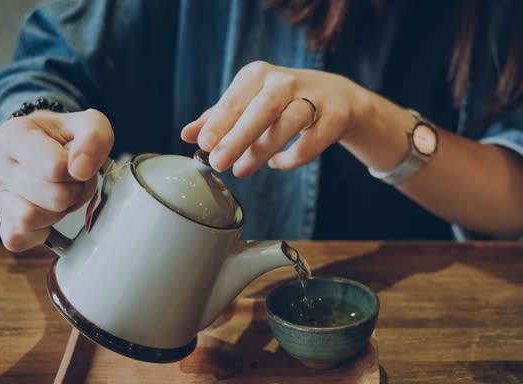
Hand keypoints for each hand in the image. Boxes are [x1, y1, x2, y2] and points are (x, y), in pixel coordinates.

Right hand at [0, 109, 113, 251]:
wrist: (46, 147)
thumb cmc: (65, 137)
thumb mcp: (88, 124)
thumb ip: (93, 137)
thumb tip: (81, 169)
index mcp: (13, 136)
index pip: (54, 167)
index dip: (79, 171)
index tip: (80, 164)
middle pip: (52, 197)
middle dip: (75, 191)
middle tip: (75, 181)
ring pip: (31, 219)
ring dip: (60, 212)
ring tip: (63, 194)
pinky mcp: (2, 222)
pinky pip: (20, 238)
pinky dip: (42, 230)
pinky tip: (49, 212)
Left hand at [181, 61, 361, 177]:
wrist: (336, 98)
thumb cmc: (281, 103)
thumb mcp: (248, 104)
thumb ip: (219, 120)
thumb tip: (187, 136)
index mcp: (258, 75)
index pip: (235, 99)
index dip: (219, 122)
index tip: (203, 145)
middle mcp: (285, 82)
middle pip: (263, 107)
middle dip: (239, 136)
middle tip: (219, 162)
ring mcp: (313, 99)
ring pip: (289, 123)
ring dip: (264, 149)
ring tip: (242, 170)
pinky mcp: (334, 119)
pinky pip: (311, 142)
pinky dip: (292, 157)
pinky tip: (277, 163)